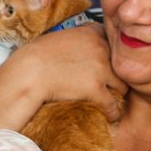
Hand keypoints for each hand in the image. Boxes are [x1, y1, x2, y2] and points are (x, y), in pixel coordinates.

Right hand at [7, 23, 126, 121]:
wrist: (28, 72)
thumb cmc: (35, 56)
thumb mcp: (57, 39)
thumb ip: (72, 41)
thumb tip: (71, 49)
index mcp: (90, 33)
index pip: (111, 41)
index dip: (110, 54)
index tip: (107, 63)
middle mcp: (100, 48)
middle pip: (120, 63)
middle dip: (117, 74)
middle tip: (113, 85)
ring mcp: (100, 69)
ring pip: (121, 84)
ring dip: (118, 93)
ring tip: (115, 102)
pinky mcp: (95, 89)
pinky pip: (112, 104)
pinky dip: (113, 112)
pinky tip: (111, 117)